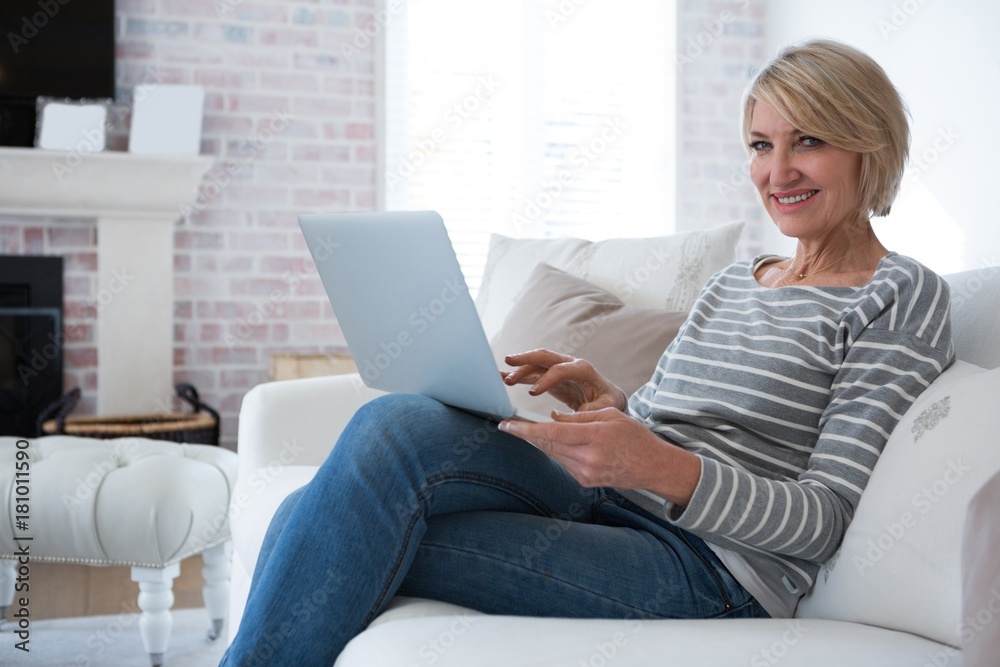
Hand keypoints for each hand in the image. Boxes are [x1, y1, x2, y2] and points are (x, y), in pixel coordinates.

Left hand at [499, 409, 700, 505]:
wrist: (653, 467)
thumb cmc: (635, 437)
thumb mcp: (611, 416)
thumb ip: (580, 416)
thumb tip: (553, 417)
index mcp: (595, 437)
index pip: (552, 432)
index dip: (525, 429)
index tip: (507, 424)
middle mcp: (588, 458)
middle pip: (547, 444)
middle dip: (525, 434)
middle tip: (507, 424)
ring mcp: (586, 473)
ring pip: (552, 453)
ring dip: (539, 441)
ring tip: (525, 429)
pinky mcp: (585, 481)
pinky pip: (563, 462)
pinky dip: (556, 450)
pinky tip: (553, 442)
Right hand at [501, 349, 626, 411]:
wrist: (605, 396)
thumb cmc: (607, 399)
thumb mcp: (608, 405)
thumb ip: (596, 407)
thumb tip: (580, 412)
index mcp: (582, 369)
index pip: (561, 369)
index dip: (547, 380)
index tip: (533, 394)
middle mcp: (568, 363)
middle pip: (544, 357)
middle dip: (526, 358)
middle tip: (509, 361)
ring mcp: (557, 368)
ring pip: (535, 365)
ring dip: (518, 369)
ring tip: (502, 377)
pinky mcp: (549, 376)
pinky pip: (531, 373)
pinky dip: (518, 375)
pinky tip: (503, 376)